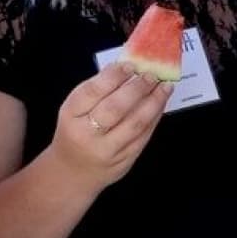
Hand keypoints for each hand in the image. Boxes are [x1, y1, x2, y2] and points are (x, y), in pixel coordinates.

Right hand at [48, 63, 171, 191]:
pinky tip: (160, 104)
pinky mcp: (124, 162)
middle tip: (151, 74)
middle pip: (115, 108)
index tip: (130, 65)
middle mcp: (87, 135)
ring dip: (154, 102)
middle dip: (137, 88)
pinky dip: (154, 118)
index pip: (92, 92)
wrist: (73, 172)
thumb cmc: (75, 130)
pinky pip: (143, 137)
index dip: (113, 77)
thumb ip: (97, 89)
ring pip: (135, 124)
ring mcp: (107, 152)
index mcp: (71, 116)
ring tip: (164, 86)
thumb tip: (127, 67)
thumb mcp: (75, 108)